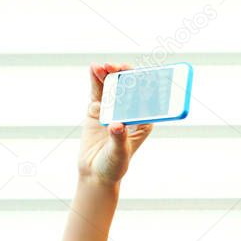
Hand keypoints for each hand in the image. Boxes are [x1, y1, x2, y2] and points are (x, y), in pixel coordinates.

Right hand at [78, 62, 155, 185]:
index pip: (147, 99)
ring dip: (109, 74)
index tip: (140, 75)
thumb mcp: (119, 153)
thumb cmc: (114, 165)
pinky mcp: (98, 109)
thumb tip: (116, 125)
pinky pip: (98, 91)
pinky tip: (93, 68)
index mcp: (143, 121)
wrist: (95, 173)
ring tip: (103, 67)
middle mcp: (130, 112)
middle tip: (118, 68)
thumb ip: (118, 138)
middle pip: (129, 88)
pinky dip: (96, 80)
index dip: (145, 84)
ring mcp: (113, 109)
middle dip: (125, 75)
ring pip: (113, 86)